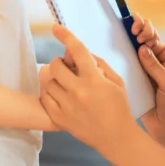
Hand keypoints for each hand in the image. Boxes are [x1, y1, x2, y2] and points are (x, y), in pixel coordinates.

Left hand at [40, 25, 137, 153]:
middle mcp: (78, 91)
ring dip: (56, 80)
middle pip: (56, 65)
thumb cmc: (119, 108)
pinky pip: (45, 98)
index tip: (56, 28)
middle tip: (67, 68)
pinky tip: (61, 97)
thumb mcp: (116, 82)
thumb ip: (100, 64)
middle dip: (60, 62)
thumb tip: (84, 53)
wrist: (116, 138)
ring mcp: (67, 106)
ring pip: (49, 82)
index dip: (66, 36)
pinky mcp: (59, 119)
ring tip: (67, 86)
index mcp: (94, 80)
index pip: (77, 50)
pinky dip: (50, 94)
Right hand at [130, 14, 164, 147]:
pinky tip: (115, 55)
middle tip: (133, 30)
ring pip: (135, 57)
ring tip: (124, 37)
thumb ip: (155, 68)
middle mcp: (157, 68)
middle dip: (139, 33)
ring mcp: (145, 77)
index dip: (149, 33)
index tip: (140, 31)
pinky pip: (127, 72)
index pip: (158, 42)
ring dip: (129, 46)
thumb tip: (142, 48)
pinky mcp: (135, 87)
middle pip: (146, 45)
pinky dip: (121, 63)